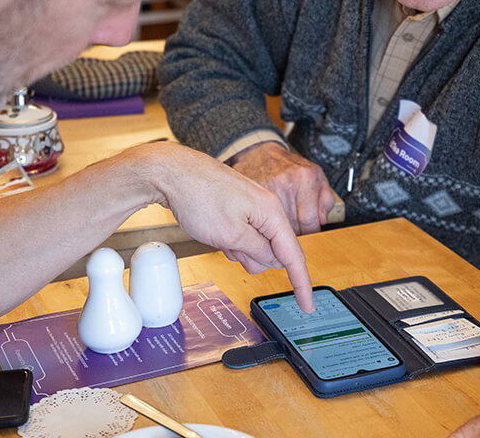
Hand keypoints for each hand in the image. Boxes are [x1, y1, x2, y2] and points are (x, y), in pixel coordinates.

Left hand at [131, 141, 314, 310]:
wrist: (171, 173)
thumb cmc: (198, 195)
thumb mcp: (231, 234)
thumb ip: (258, 252)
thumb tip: (274, 261)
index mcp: (271, 212)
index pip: (294, 255)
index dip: (301, 283)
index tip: (307, 304)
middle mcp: (266, 207)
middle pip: (273, 251)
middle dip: (254, 259)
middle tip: (231, 247)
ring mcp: (251, 206)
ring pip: (255, 245)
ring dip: (239, 249)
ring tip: (219, 234)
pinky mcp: (237, 207)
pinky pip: (242, 234)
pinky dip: (230, 240)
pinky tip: (214, 230)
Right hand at [228, 140, 335, 234]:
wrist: (261, 153)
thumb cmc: (290, 167)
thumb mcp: (316, 176)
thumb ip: (326, 200)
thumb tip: (321, 221)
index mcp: (305, 178)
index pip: (309, 223)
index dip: (310, 233)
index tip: (308, 233)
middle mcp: (286, 183)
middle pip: (292, 227)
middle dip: (294, 232)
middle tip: (293, 226)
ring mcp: (266, 188)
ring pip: (276, 227)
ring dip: (278, 230)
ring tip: (279, 221)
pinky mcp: (250, 194)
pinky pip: (260, 220)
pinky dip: (263, 224)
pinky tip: (266, 218)